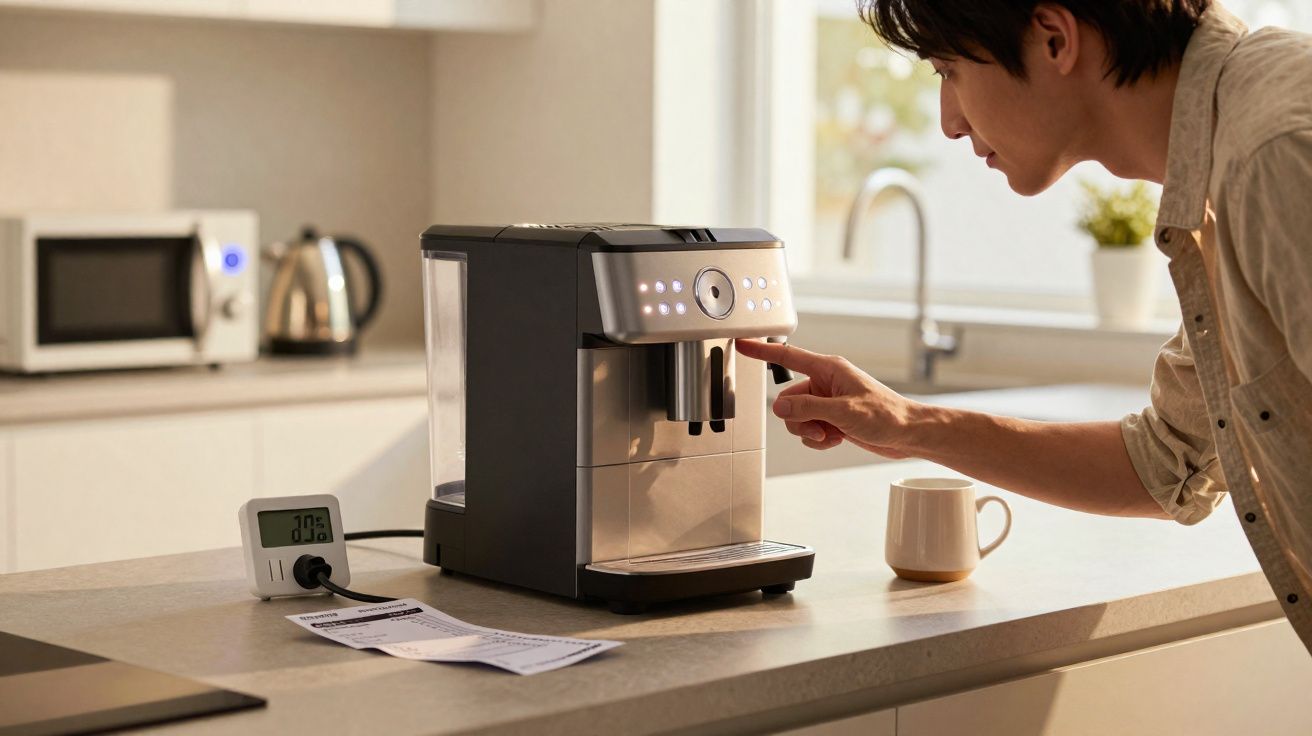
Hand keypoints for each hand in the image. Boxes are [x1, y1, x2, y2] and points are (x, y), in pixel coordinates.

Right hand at [735, 340, 917, 458]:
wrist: (907, 434)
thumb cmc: (887, 415)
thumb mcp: (843, 411)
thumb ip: (807, 408)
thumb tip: (781, 406)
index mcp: (829, 370)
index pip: (788, 357)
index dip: (763, 351)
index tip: (743, 344)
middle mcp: (826, 383)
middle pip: (789, 399)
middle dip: (799, 419)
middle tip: (820, 428)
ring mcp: (828, 402)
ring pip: (797, 417)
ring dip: (809, 431)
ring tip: (832, 434)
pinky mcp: (832, 418)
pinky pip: (809, 429)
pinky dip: (819, 439)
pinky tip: (837, 439)